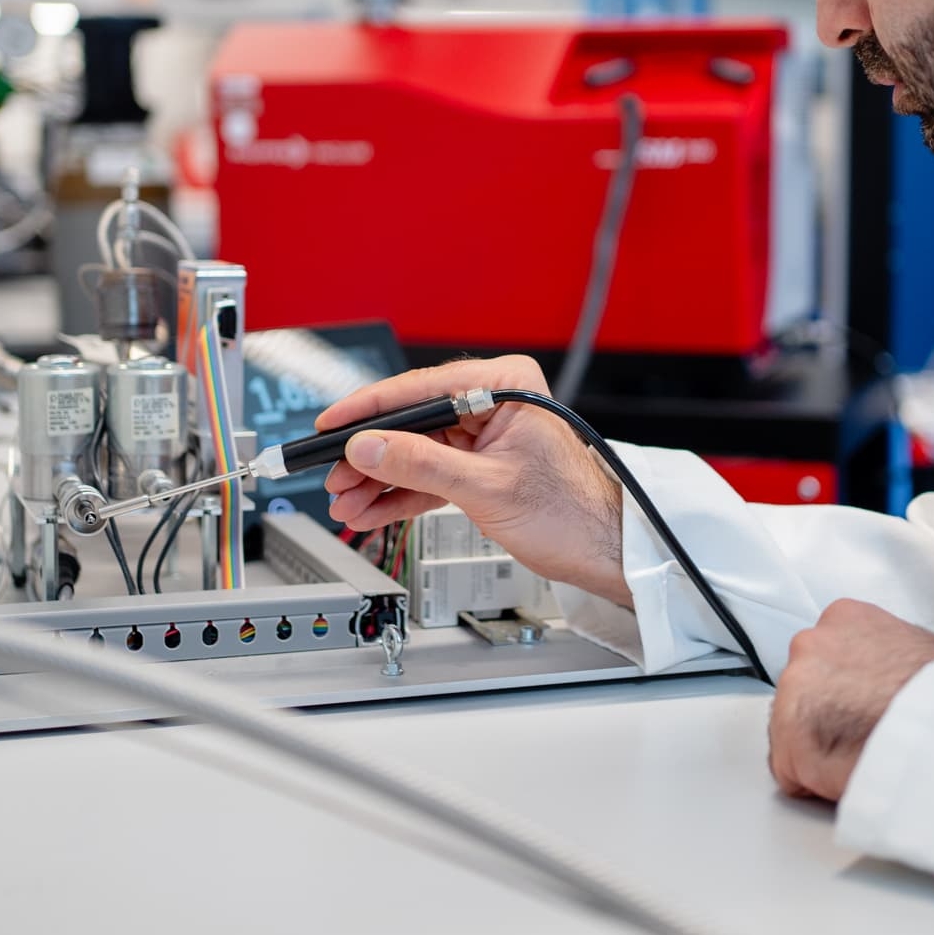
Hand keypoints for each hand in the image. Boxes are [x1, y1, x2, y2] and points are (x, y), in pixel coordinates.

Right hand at [318, 355, 629, 603]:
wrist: (600, 550)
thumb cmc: (571, 511)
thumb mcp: (486, 487)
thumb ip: (421, 464)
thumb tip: (369, 446)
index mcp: (505, 384)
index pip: (422, 388)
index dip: (371, 408)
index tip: (333, 424)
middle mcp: (492, 401)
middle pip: (411, 421)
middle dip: (370, 455)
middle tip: (334, 475)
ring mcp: (483, 434)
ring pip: (414, 451)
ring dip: (378, 480)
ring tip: (346, 501)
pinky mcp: (477, 465)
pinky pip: (427, 474)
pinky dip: (398, 494)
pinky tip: (369, 509)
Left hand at [768, 599, 933, 801]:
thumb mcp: (919, 649)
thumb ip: (885, 656)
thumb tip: (887, 678)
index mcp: (844, 619)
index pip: (824, 658)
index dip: (843, 693)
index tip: (860, 708)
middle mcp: (810, 645)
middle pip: (803, 693)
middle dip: (827, 717)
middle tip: (864, 736)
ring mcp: (793, 690)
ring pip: (794, 732)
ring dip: (822, 751)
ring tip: (867, 756)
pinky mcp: (789, 740)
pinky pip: (793, 773)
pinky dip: (817, 783)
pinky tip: (853, 776)